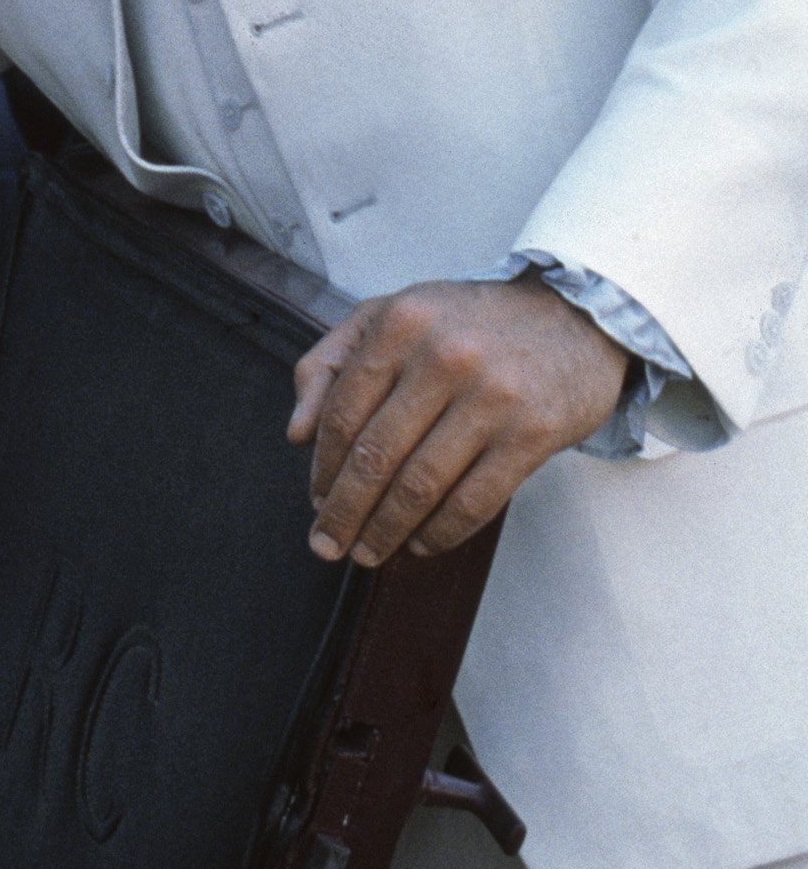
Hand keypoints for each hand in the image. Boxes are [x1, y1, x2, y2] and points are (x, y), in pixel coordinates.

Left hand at [287, 272, 629, 567]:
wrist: (571, 317)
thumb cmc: (466, 323)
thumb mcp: (392, 316)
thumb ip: (331, 362)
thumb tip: (297, 433)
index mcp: (401, 321)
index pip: (345, 411)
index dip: (323, 465)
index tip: (315, 498)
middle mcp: (444, 356)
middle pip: (377, 455)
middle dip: (344, 511)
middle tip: (326, 543)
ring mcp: (493, 396)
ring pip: (421, 485)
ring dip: (386, 530)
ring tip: (367, 552)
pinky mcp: (532, 434)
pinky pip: (473, 501)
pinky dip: (439, 533)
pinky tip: (418, 544)